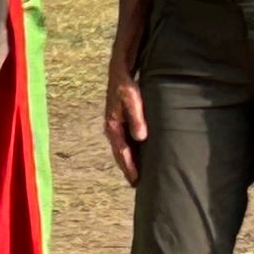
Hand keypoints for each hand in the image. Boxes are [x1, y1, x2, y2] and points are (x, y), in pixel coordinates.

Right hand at [103, 63, 148, 184]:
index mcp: (112, 126)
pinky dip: (131, 150)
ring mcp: (115, 125)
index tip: (136, 181)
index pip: (121, 152)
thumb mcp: (132, 98)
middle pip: (120, 154)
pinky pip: (125, 140)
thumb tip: (141, 138)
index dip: (129, 167)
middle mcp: (112, 128)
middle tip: (136, 184)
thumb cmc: (126, 83)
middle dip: (127, 168)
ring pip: (122, 148)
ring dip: (129, 160)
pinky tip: (139, 154)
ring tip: (138, 174)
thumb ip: (136, 117)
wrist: (119, 70)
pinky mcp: (120, 121)